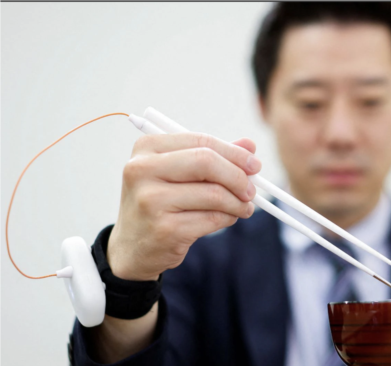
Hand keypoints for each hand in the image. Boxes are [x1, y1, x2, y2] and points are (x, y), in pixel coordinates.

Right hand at [107, 133, 260, 280]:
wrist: (133, 247)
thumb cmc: (162, 202)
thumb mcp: (181, 173)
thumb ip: (215, 156)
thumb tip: (250, 145)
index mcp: (147, 148)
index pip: (201, 142)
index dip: (234, 153)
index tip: (255, 165)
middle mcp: (142, 170)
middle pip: (206, 162)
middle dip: (237, 176)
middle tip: (252, 190)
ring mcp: (151, 200)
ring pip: (214, 194)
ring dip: (238, 202)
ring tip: (244, 207)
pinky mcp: (164, 229)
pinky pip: (212, 219)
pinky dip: (228, 218)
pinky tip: (229, 218)